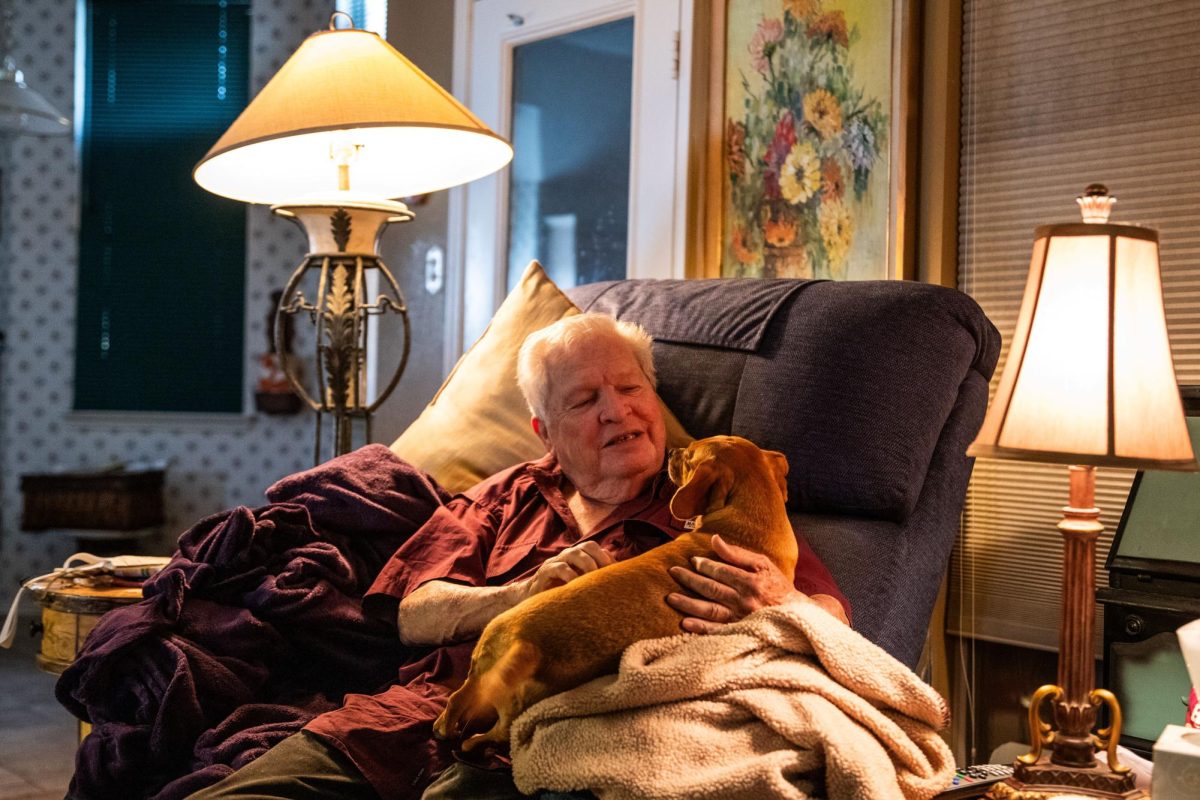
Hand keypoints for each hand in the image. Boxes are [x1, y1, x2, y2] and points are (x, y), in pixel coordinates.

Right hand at [523, 540, 614, 597]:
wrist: (533, 599)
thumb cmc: (561, 592)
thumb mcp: (581, 586)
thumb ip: (595, 580)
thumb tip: (619, 582)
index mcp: (579, 557)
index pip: (597, 549)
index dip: (608, 559)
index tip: (618, 574)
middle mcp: (568, 556)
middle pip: (587, 546)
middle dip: (600, 557)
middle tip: (607, 575)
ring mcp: (556, 562)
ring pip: (574, 553)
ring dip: (587, 565)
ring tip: (593, 579)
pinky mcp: (545, 572)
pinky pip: (559, 568)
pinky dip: (570, 575)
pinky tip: (576, 586)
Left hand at [666, 535, 796, 632]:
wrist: (795, 614)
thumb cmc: (776, 586)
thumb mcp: (763, 564)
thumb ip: (738, 553)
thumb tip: (714, 539)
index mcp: (751, 582)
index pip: (722, 572)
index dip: (705, 565)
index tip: (692, 560)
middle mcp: (745, 601)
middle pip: (712, 589)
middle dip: (690, 580)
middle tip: (673, 572)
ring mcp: (741, 619)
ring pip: (711, 610)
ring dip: (689, 604)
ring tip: (670, 598)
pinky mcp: (739, 633)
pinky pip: (717, 632)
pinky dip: (701, 628)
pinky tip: (685, 624)